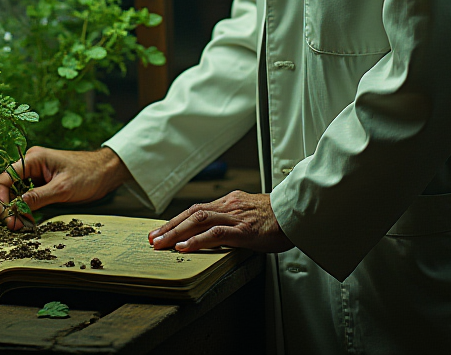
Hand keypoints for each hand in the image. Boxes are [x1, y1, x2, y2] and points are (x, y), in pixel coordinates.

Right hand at [0, 146, 131, 229]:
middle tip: (14, 226)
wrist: (105, 172)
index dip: (1, 198)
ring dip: (17, 209)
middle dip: (8, 207)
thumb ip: (38, 197)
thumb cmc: (88, 174)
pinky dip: (26, 208)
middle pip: (9, 186)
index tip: (6, 217)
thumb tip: (16, 208)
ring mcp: (37, 173)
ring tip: (20, 226)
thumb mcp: (62, 188)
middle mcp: (32, 163)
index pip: (5, 177)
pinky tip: (28, 220)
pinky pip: (28, 195)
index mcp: (34, 158)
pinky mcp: (44, 182)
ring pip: (17, 193)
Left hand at [148, 190, 292, 254]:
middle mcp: (229, 205)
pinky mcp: (245, 230)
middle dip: (170, 226)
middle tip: (152, 238)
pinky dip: (197, 240)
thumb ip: (234, 221)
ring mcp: (236, 217)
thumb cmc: (278, 218)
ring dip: (176, 233)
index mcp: (230, 202)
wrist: (299, 212)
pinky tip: (184, 248)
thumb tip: (218, 234)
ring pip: (199, 220)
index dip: (177, 220)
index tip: (162, 230)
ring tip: (160, 244)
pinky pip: (217, 234)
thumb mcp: (251, 215)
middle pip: (192, 213)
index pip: (197, 209)